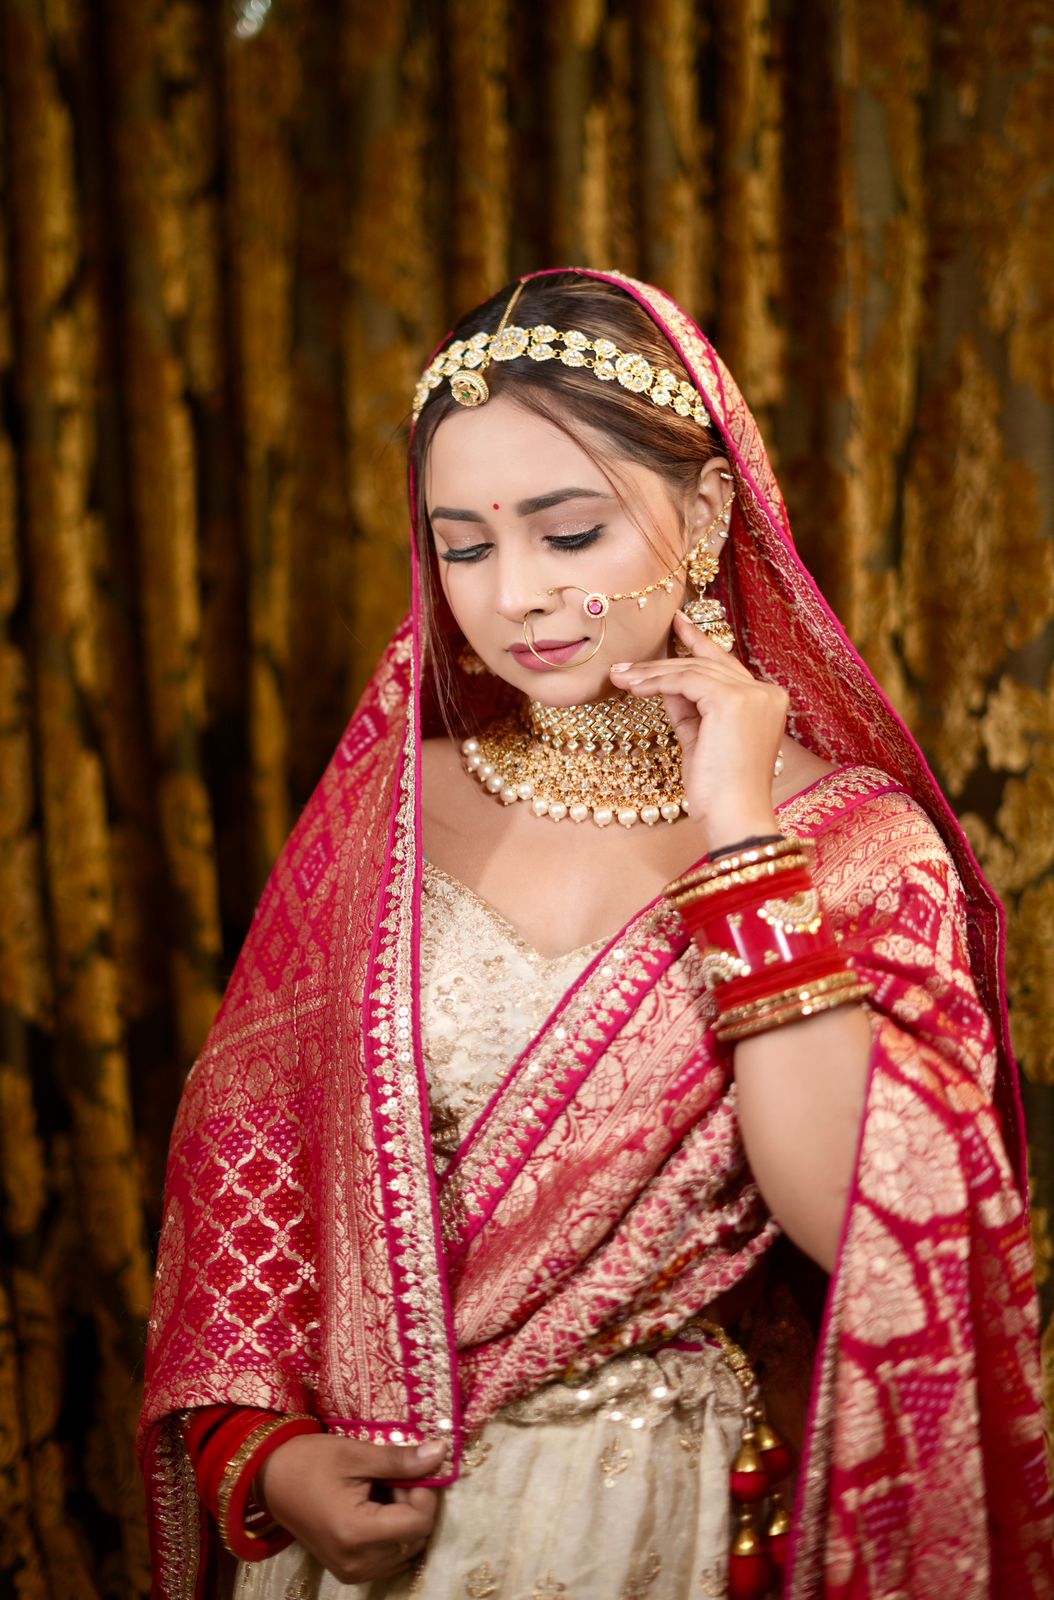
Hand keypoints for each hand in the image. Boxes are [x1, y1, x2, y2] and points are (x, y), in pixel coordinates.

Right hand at [255, 1433, 446, 1583]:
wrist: (269, 1479)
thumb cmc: (310, 1461)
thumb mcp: (356, 1453)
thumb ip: (400, 1460)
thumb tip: (440, 1453)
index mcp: (357, 1534)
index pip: (419, 1524)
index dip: (424, 1493)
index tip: (410, 1469)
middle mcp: (357, 1562)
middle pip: (416, 1538)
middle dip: (414, 1504)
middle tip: (391, 1477)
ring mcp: (352, 1572)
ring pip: (406, 1549)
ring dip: (404, 1519)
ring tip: (380, 1491)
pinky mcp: (348, 1572)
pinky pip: (390, 1557)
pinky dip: (392, 1533)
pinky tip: (374, 1508)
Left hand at [609, 610, 785, 851]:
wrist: (733, 816)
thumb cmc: (718, 790)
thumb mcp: (700, 739)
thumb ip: (689, 708)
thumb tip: (665, 683)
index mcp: (767, 701)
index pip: (725, 666)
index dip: (698, 644)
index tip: (676, 625)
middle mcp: (766, 692)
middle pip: (706, 665)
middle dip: (663, 662)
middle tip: (627, 662)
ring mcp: (752, 694)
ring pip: (692, 670)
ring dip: (651, 673)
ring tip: (620, 677)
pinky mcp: (732, 700)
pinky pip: (685, 681)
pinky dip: (656, 682)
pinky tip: (633, 687)